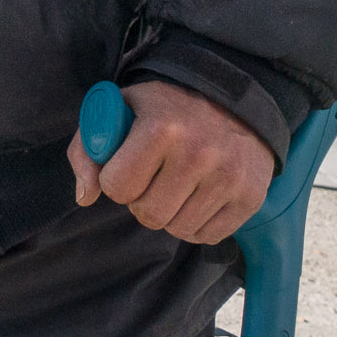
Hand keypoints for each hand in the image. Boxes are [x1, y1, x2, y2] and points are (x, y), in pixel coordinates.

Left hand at [67, 80, 272, 244]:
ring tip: (178, 184)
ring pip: (177, 230)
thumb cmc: (167, 109)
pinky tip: (199, 195)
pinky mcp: (250, 197)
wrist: (234, 100)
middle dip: (143, 200)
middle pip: (149, 215)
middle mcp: (199, 153)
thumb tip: (85, 197)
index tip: (129, 164)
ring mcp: (229, 177)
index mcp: (162, 128)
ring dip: (170, 213)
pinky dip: (196, 223)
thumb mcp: (121, 109)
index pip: (117, 187)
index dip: (117, 179)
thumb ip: (88, 150)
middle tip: (154, 178)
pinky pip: (206, 236)